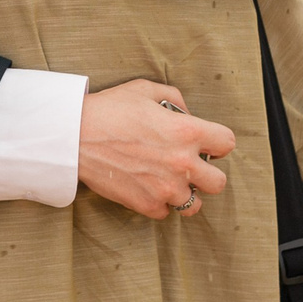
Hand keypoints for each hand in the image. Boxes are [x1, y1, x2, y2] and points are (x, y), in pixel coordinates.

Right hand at [76, 79, 233, 218]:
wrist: (75, 136)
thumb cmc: (109, 109)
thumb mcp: (145, 90)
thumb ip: (175, 99)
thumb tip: (187, 114)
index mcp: (187, 132)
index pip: (228, 143)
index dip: (218, 142)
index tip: (207, 143)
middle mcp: (182, 163)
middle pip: (219, 182)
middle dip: (207, 173)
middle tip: (190, 166)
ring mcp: (165, 188)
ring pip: (195, 205)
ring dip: (185, 193)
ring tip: (169, 181)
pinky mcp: (146, 204)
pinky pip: (165, 212)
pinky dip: (159, 202)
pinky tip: (147, 187)